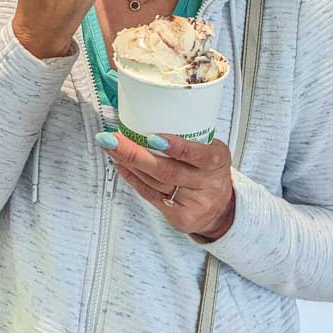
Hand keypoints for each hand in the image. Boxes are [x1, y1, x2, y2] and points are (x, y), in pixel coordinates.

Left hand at [101, 133, 235, 240]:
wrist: (221, 209)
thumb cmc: (210, 171)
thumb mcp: (211, 149)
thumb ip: (189, 136)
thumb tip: (148, 115)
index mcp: (217, 160)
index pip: (199, 155)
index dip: (176, 147)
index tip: (152, 137)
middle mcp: (207, 184)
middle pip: (167, 171)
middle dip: (135, 154)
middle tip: (113, 139)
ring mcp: (193, 203)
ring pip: (155, 183)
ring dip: (129, 163)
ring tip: (111, 147)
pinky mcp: (179, 216)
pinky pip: (151, 196)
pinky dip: (133, 178)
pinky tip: (121, 165)